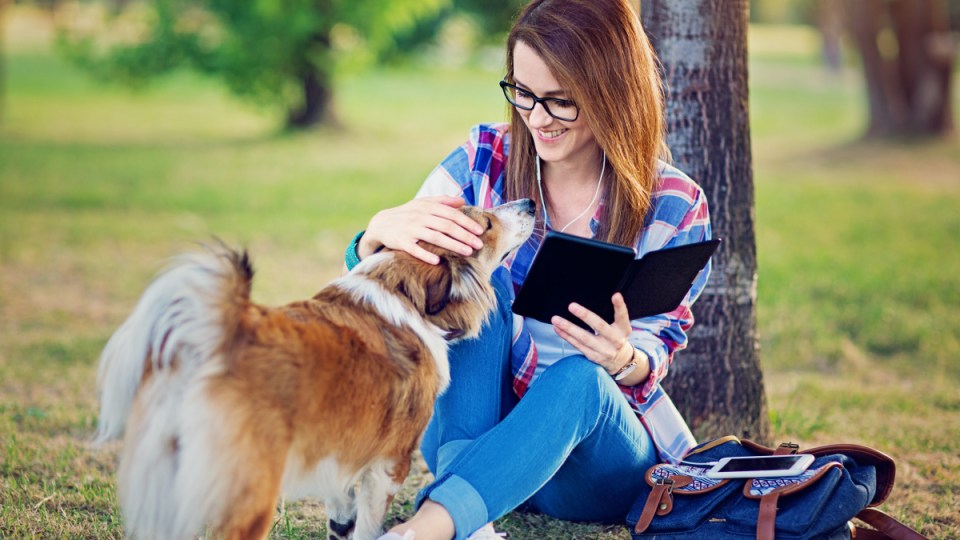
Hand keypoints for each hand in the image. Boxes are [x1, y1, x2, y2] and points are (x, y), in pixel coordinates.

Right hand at [360, 196, 484, 264]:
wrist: (381, 224)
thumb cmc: (407, 214)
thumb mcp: (422, 203)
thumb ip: (442, 201)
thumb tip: (462, 200)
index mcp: (427, 207)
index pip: (451, 214)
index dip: (466, 222)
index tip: (480, 231)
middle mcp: (420, 217)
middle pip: (446, 226)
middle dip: (465, 235)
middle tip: (479, 244)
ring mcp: (410, 229)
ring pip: (435, 237)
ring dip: (453, 245)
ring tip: (468, 252)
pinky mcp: (401, 242)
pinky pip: (414, 249)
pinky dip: (425, 255)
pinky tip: (437, 261)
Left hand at [551, 292, 634, 374]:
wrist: (620, 361)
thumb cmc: (616, 336)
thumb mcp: (621, 326)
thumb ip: (613, 315)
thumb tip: (595, 297)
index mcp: (623, 329)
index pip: (622, 317)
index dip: (620, 306)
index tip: (616, 295)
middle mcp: (615, 340)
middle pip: (599, 326)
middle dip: (585, 316)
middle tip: (571, 306)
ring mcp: (603, 350)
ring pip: (584, 337)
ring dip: (568, 327)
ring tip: (556, 319)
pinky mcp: (593, 356)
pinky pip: (577, 345)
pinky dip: (566, 336)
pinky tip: (557, 328)